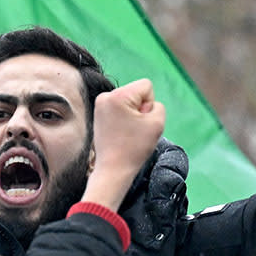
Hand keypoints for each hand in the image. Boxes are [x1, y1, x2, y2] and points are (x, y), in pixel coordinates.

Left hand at [81, 79, 164, 209]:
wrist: (113, 169)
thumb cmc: (134, 148)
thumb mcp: (157, 123)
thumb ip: (157, 105)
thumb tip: (144, 104)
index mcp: (118, 95)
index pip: (146, 86)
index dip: (150, 104)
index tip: (141, 121)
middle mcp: (105, 96)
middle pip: (136, 92)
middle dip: (140, 108)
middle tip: (134, 129)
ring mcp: (100, 105)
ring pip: (129, 100)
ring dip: (133, 114)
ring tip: (127, 132)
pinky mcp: (98, 113)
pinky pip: (120, 108)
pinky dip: (124, 118)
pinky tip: (121, 132)